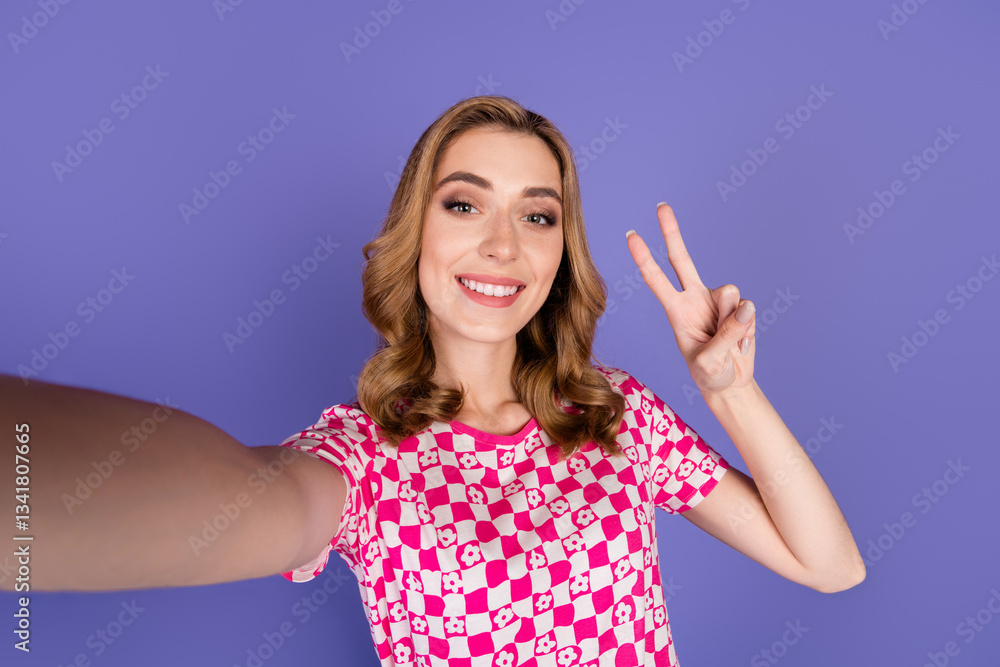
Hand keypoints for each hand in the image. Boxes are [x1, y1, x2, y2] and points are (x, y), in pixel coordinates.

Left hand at [625, 203, 755, 396]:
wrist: (731, 383)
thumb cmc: (710, 373)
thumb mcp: (709, 362)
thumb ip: (725, 335)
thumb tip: (744, 306)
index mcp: (677, 310)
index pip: (657, 279)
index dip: (644, 258)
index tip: (631, 236)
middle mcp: (695, 298)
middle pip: (682, 258)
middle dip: (671, 232)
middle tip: (660, 205)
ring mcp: (718, 301)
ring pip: (730, 293)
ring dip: (732, 322)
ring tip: (727, 343)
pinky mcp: (740, 308)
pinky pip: (749, 311)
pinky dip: (747, 332)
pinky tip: (741, 344)